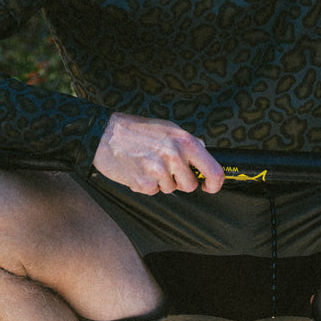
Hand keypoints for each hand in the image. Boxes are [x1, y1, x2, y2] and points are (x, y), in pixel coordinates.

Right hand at [92, 112, 224, 195]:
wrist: (105, 134)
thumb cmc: (136, 130)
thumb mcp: (168, 128)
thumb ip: (187, 141)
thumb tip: (205, 150)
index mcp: (185, 141)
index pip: (214, 170)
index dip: (215, 184)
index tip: (209, 186)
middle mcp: (175, 155)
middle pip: (190, 185)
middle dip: (180, 181)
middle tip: (164, 168)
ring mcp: (159, 170)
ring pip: (170, 189)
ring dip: (160, 182)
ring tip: (147, 164)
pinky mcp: (144, 183)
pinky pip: (153, 192)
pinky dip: (146, 185)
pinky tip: (137, 170)